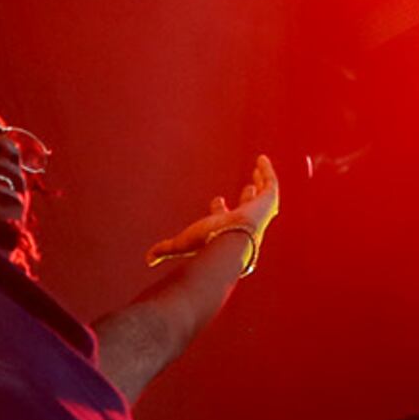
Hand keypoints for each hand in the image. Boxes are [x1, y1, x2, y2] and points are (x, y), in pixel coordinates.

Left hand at [141, 152, 281, 273]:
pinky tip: (261, 159)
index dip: (220, 210)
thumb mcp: (181, 244)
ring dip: (262, 182)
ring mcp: (258, 214)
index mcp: (226, 234)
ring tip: (259, 167)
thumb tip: (147, 260)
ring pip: (264, 196)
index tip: (216, 200)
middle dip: (247, 198)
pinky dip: (267, 172)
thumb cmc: (206, 245)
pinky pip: (271, 185)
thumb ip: (164, 249)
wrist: (229, 244)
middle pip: (248, 209)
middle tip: (247, 187)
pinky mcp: (268, 203)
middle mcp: (245, 225)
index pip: (225, 220)